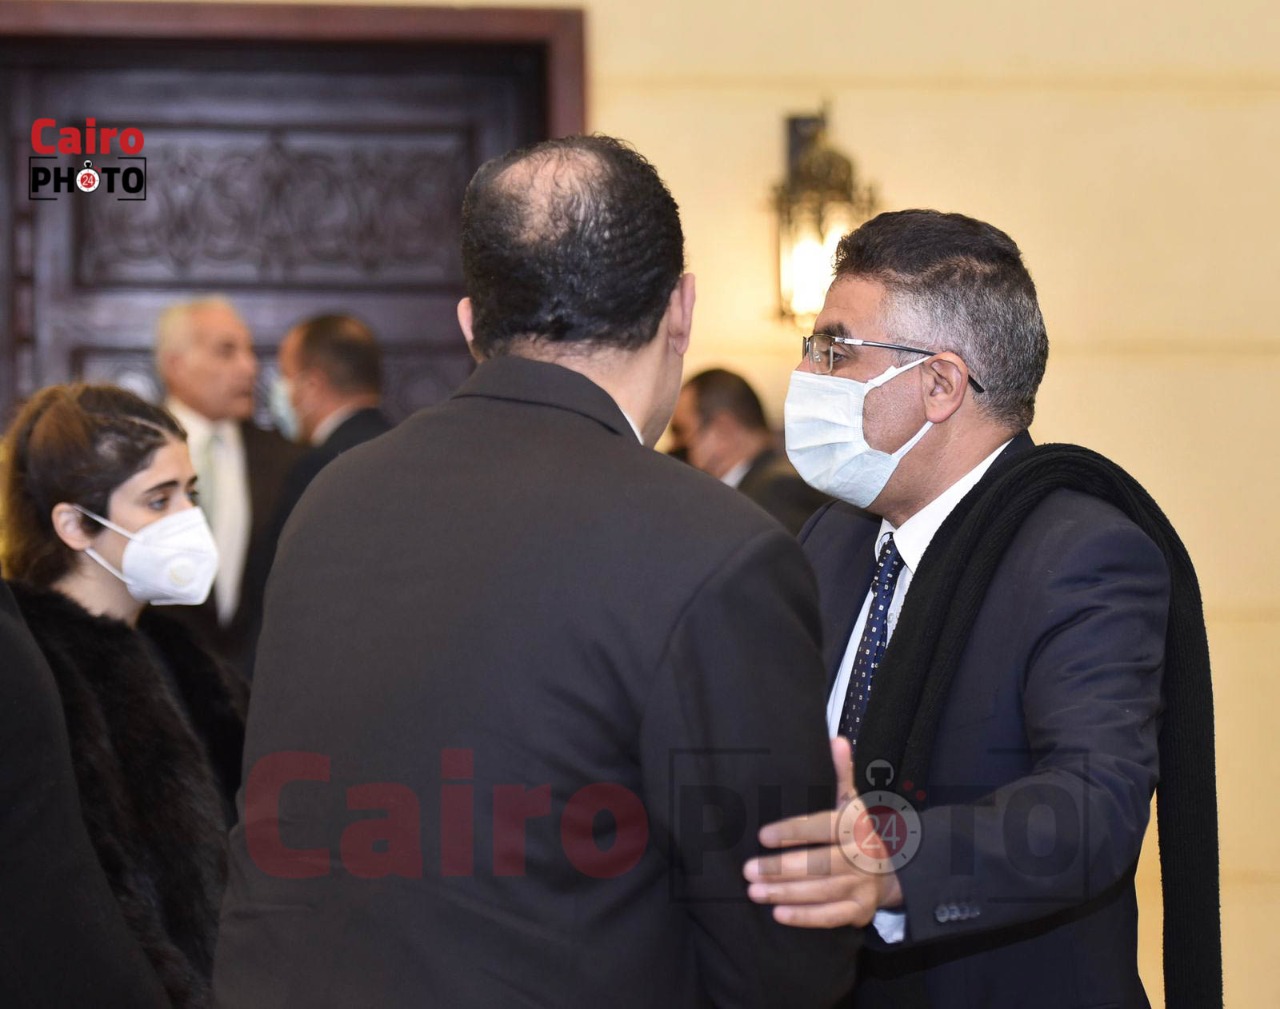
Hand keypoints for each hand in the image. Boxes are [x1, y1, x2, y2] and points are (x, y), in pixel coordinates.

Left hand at [743, 736, 903, 927]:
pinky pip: (831, 916)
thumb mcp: (852, 800)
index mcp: (855, 826)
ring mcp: (862, 886)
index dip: (793, 832)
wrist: (897, 867)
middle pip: (818, 864)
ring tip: (754, 891)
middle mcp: (861, 856)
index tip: (763, 835)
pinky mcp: (860, 911)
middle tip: (748, 869)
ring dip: (785, 894)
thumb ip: (841, 773)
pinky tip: (778, 914)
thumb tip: (836, 740)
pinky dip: (805, 917)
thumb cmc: (859, 829)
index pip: (822, 827)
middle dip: (781, 868)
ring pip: (821, 891)